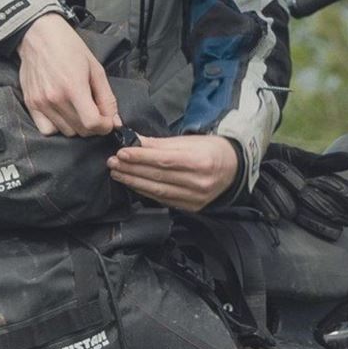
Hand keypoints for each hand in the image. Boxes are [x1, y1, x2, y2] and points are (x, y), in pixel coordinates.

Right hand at [17, 14, 119, 136]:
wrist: (39, 35)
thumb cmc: (68, 47)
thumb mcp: (96, 69)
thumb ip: (107, 98)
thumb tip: (115, 121)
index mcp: (73, 87)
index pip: (92, 123)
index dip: (105, 126)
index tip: (108, 121)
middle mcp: (55, 98)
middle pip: (80, 130)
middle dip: (93, 126)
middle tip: (95, 111)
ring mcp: (41, 103)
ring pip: (66, 132)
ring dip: (77, 126)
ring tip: (78, 109)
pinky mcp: (30, 104)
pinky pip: (47, 130)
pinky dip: (58, 127)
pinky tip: (63, 113)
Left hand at [108, 135, 238, 211]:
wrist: (234, 169)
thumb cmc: (212, 150)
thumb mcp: (190, 141)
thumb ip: (161, 143)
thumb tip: (135, 141)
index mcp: (201, 161)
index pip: (164, 160)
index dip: (141, 157)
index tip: (122, 152)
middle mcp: (199, 182)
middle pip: (159, 176)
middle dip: (132, 169)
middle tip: (113, 163)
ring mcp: (195, 197)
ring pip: (158, 191)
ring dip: (134, 182)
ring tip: (118, 173)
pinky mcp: (191, 207)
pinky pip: (163, 200)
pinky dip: (145, 192)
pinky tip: (133, 184)